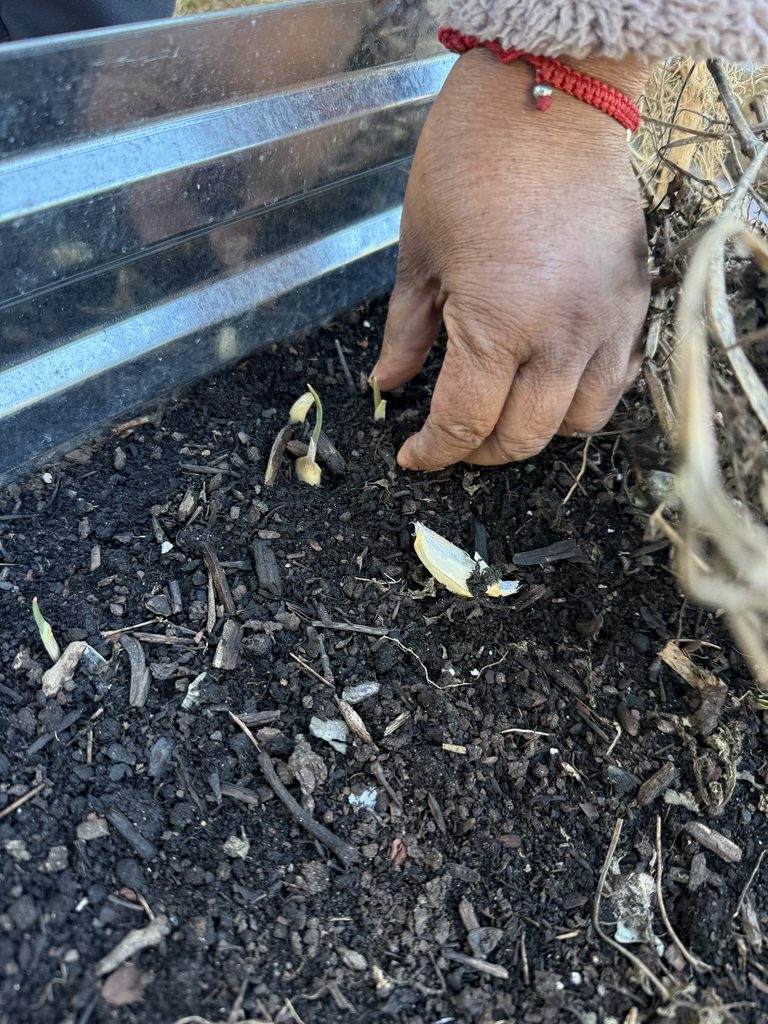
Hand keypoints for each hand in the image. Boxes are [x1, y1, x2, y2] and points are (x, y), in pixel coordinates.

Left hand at [374, 49, 650, 469]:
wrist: (547, 99)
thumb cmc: (469, 164)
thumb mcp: (418, 254)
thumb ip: (405, 333)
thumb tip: (387, 384)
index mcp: (497, 327)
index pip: (463, 424)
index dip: (432, 452)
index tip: (413, 456)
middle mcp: (561, 337)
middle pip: (521, 437)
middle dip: (477, 450)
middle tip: (451, 438)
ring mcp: (606, 322)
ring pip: (578, 422)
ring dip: (535, 430)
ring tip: (503, 410)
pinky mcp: (634, 302)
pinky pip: (617, 379)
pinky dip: (582, 397)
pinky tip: (550, 380)